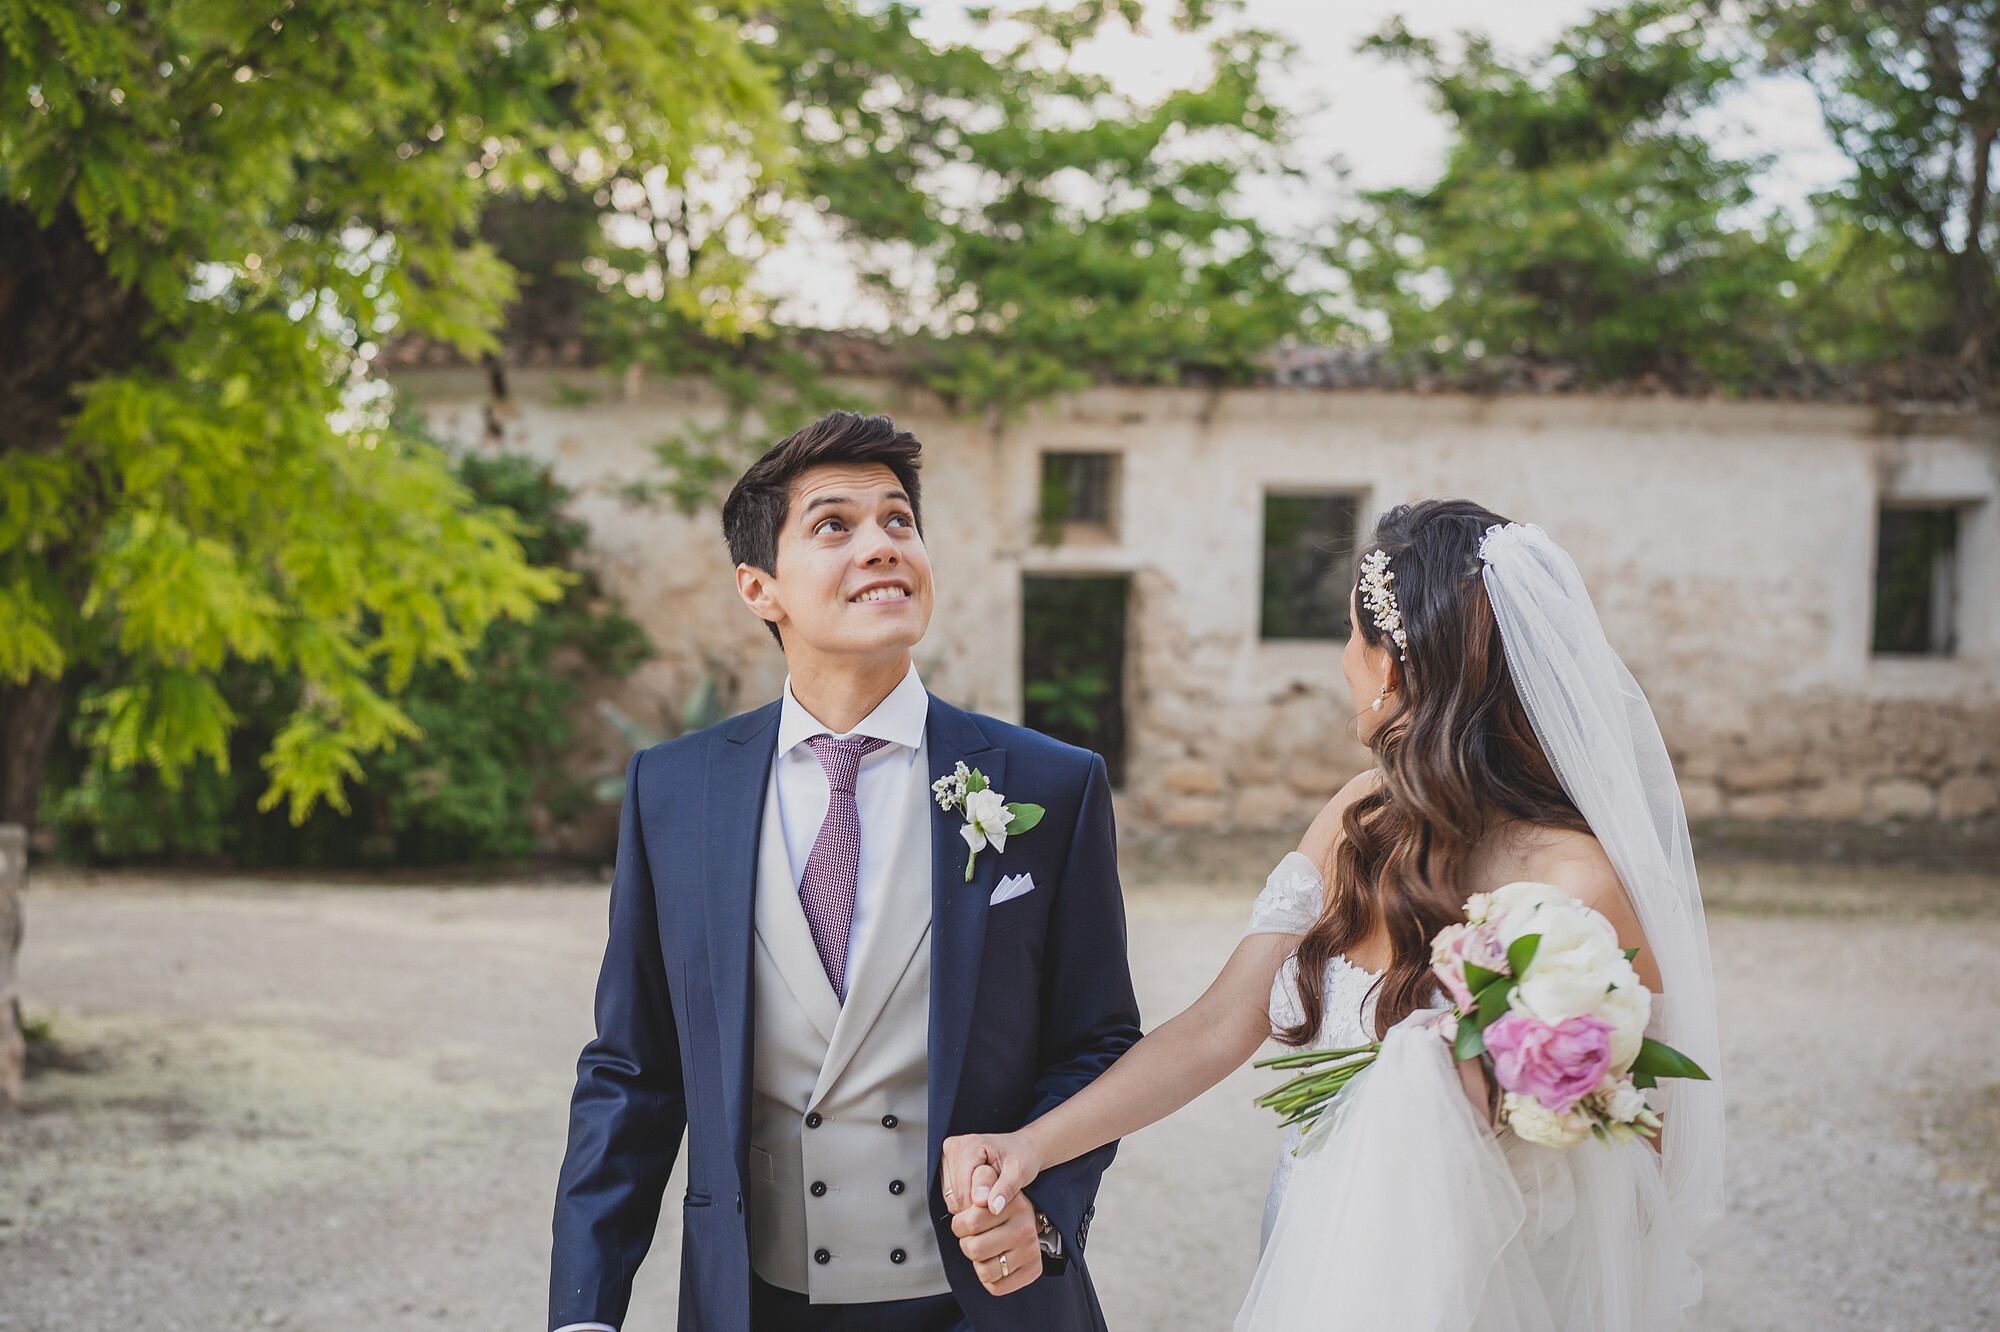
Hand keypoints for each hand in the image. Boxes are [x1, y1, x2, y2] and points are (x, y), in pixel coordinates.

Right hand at [940, 1130, 1045, 1218]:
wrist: (1022, 1147)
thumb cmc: (1023, 1157)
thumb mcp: (1020, 1172)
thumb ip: (1006, 1189)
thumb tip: (992, 1208)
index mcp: (969, 1146)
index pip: (963, 1191)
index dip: (980, 1206)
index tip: (998, 1204)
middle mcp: (953, 1147)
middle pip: (955, 1195)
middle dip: (975, 1204)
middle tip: (996, 1195)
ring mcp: (946, 1155)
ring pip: (950, 1197)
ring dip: (969, 1203)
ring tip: (990, 1191)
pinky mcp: (945, 1165)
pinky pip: (949, 1195)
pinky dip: (965, 1199)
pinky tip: (980, 1191)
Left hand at [949, 1168, 1042, 1296]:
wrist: (1026, 1217)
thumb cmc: (997, 1202)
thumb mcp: (989, 1180)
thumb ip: (980, 1180)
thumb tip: (979, 1199)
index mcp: (1015, 1203)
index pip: (969, 1223)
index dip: (959, 1224)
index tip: (966, 1220)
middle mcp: (1026, 1228)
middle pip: (973, 1249)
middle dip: (966, 1243)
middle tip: (975, 1236)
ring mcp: (1031, 1251)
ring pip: (984, 1271)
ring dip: (977, 1262)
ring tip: (985, 1248)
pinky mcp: (1033, 1270)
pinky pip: (996, 1287)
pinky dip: (989, 1278)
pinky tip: (994, 1262)